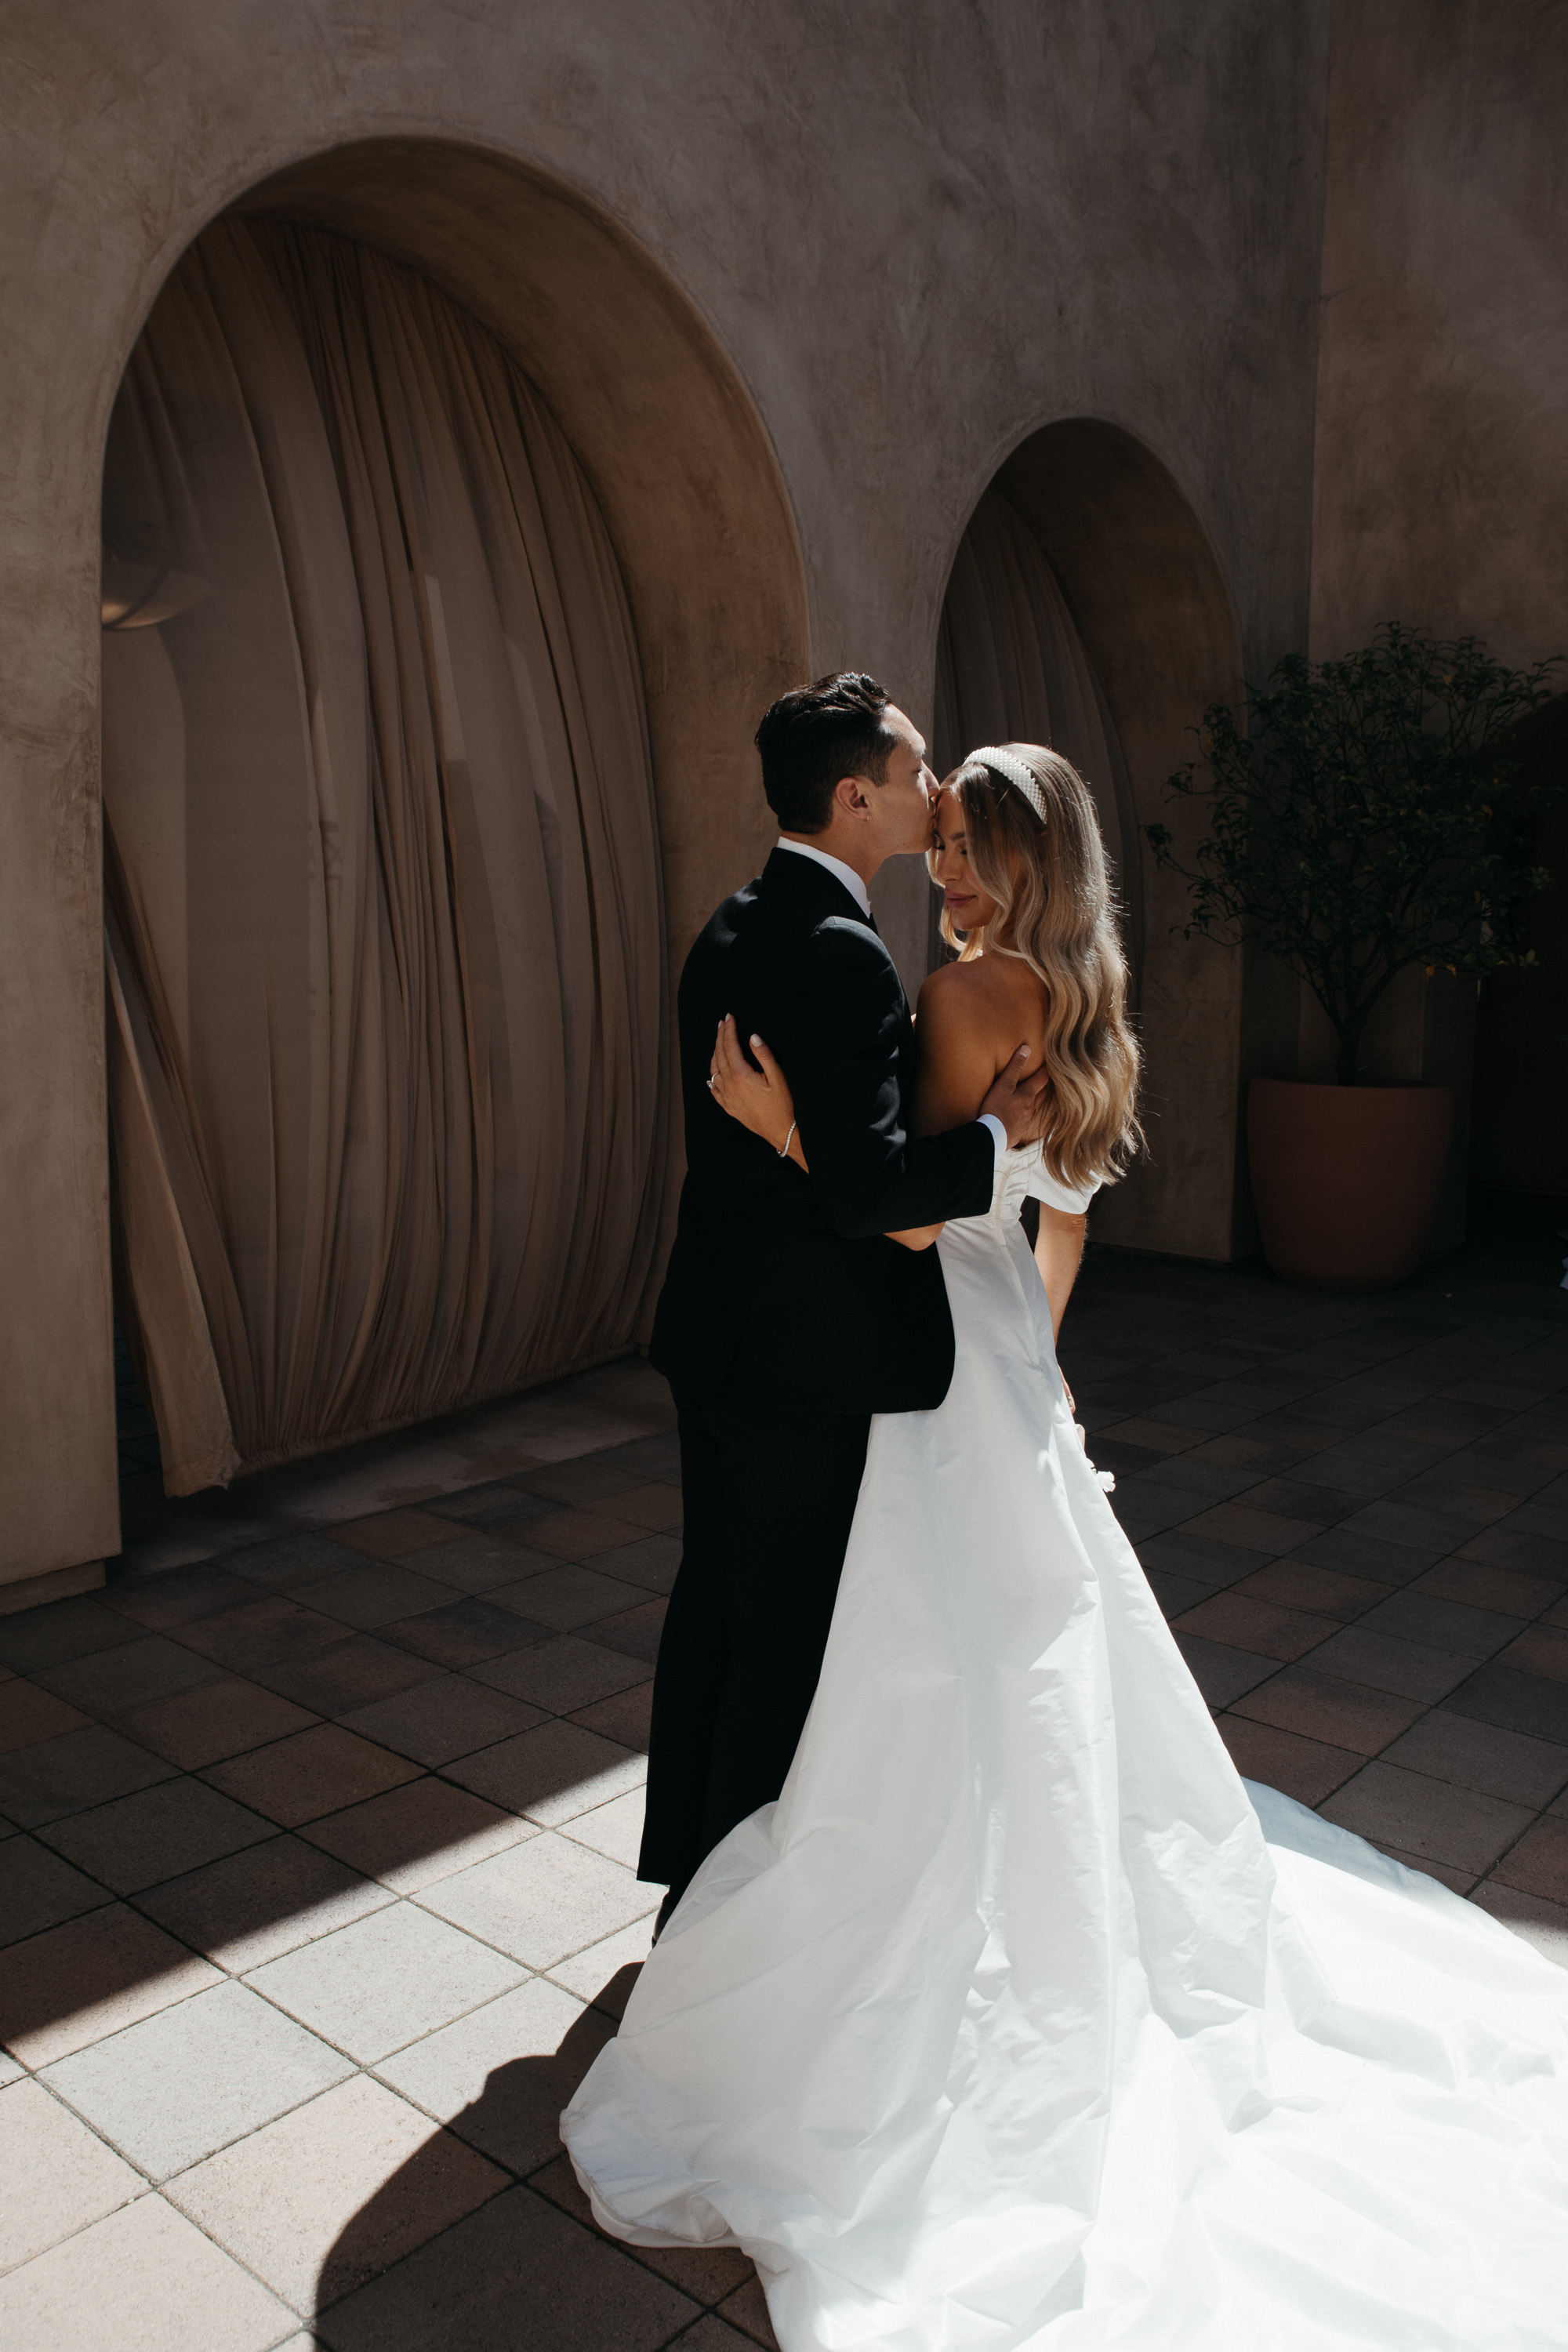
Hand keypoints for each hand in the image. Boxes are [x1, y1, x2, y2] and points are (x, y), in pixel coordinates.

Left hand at [708, 1015, 799, 1157]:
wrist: (780, 1131)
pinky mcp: (728, 1107)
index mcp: (741, 1075)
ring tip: (719, 1041)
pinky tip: (715, 1070)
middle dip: (720, 1036)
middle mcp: (729, 1085)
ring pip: (714, 1070)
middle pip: (719, 1055)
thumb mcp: (778, 1077)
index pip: (730, 1046)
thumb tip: (752, 1037)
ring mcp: (727, 1097)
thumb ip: (764, 1055)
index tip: (729, 1017)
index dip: (729, 1030)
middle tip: (723, 1023)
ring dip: (715, 1053)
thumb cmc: (783, 1105)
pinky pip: (714, 1087)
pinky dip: (713, 1074)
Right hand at [979, 1044, 1050, 1146]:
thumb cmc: (996, 1109)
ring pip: (1036, 1107)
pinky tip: (1024, 1115)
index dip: (1046, 1069)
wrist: (993, 1137)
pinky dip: (1028, 1113)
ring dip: (1038, 1099)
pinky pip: (1026, 1119)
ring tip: (1039, 1094)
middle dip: (1046, 1085)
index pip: (1042, 1078)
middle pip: (1042, 1094)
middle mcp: (1031, 1108)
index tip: (1052, 1062)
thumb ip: (1015, 1067)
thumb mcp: (1003, 1085)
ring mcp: (1026, 1120)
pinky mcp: (1019, 1131)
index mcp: (1028, 1095)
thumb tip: (1027, 1049)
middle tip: (1050, 1077)